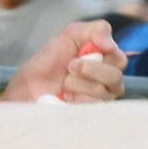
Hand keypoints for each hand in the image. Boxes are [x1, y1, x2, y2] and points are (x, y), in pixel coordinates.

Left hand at [6, 20, 126, 102]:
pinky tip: (64, 98)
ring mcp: (100, 103)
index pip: (120, 59)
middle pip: (115, 77)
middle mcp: (107, 84)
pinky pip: (92, 108)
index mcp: (105, 63)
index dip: (105, 54)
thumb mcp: (70, 36)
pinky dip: (74, 100)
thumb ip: (95, 30)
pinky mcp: (90, 118)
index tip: (81, 52)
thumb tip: (111, 44)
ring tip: (63, 84)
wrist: (27, 89)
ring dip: (77, 84)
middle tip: (70, 67)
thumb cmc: (48, 63)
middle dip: (89, 69)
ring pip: (102, 93)